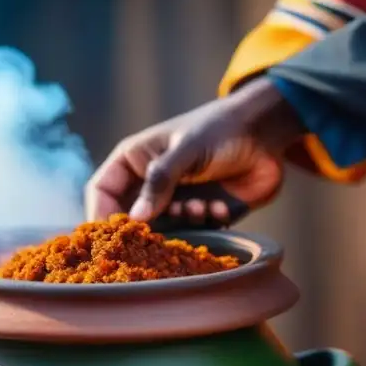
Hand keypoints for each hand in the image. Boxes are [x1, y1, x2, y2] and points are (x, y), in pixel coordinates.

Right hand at [85, 78, 303, 224]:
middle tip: (165, 227)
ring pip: (161, 228)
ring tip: (202, 204)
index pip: (101, 191)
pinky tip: (220, 206)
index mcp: (134, 160)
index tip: (113, 235)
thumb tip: (136, 218)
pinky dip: (205, 222)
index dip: (101, 214)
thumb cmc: (220, 129)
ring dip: (182, 221)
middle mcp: (148, 182)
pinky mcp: (197, 212)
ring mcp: (173, 198)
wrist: (265, 133)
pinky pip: (190, 231)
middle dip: (147, 226)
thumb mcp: (185, 150)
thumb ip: (159, 182)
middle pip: (128, 217)